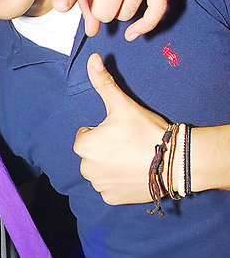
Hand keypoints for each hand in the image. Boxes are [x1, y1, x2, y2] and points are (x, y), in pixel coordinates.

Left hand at [73, 54, 167, 203]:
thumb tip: (92, 58)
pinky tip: (133, 172)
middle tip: (128, 144)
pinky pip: (110, 186)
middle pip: (93, 153)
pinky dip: (119, 181)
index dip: (104, 130)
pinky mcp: (111, 198)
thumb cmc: (145, 131)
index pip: (87, 134)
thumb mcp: (122, 105)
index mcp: (83, 146)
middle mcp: (85, 168)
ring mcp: (99, 186)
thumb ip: (103, 82)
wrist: (173, 161)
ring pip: (101, 169)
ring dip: (111, 164)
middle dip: (106, 148)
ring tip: (133, 157)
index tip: (121, 131)